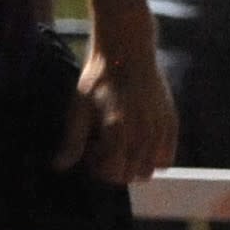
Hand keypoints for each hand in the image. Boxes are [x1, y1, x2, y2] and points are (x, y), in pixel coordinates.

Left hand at [55, 41, 177, 189]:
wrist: (127, 53)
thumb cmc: (98, 80)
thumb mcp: (79, 109)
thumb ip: (72, 141)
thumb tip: (59, 166)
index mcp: (118, 130)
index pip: (114, 173)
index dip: (98, 168)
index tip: (91, 149)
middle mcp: (143, 133)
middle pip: (132, 175)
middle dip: (115, 169)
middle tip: (104, 147)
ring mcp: (160, 129)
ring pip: (150, 170)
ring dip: (134, 165)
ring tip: (122, 145)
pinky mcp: (171, 122)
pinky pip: (166, 156)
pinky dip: (153, 157)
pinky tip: (138, 140)